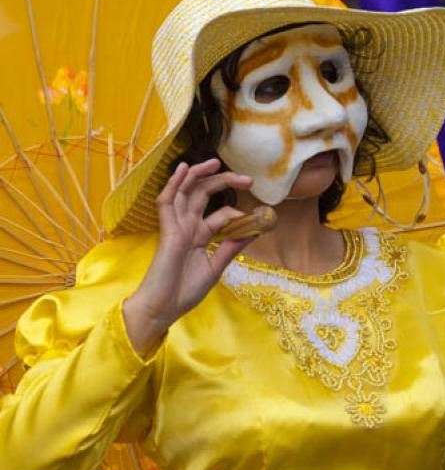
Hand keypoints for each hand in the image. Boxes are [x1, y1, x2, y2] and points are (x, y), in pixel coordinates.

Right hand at [123, 159, 252, 354]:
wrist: (164, 308)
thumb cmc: (184, 291)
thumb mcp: (215, 268)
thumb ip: (230, 247)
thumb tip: (253, 231)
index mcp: (199, 236)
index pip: (220, 214)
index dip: (237, 213)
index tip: (256, 218)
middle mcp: (187, 227)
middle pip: (203, 195)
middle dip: (223, 182)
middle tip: (246, 179)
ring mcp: (176, 227)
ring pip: (185, 192)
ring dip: (198, 174)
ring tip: (214, 161)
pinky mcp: (167, 231)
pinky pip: (167, 202)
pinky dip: (174, 184)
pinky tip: (183, 169)